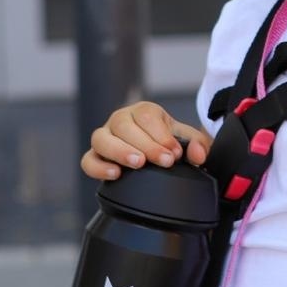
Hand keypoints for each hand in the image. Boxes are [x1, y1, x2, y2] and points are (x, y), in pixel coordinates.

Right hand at [80, 101, 211, 179]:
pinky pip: (88, 160)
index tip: (175, 153)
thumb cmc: (170, 145)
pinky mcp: (95, 157)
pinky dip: (98, 167)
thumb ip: (198, 145)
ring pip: (101, 138)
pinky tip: (115, 174)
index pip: (147, 116)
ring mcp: (105, 137)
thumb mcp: (188, 142)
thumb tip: (198, 154)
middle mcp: (121, 120)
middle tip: (164, 160)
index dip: (162, 135)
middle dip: (146, 144)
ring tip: (138, 163)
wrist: (157, 156)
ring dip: (119, 151)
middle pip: (124, 125)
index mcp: (144, 112)